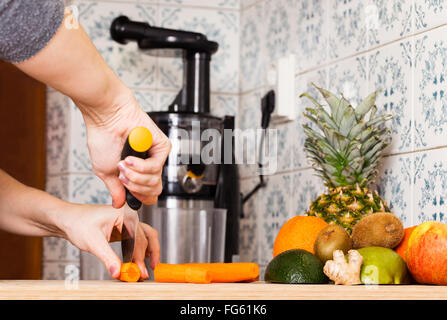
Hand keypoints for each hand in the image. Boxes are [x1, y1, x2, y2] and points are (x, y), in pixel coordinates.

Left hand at [59, 203, 159, 278]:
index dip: (139, 256)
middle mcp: (129, 217)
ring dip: (149, 252)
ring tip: (149, 267)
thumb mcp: (93, 242)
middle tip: (144, 273)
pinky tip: (140, 260)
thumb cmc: (78, 222)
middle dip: (145, 257)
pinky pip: (137, 240)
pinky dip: (141, 251)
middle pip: (145, 238)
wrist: (67, 219)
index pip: (138, 238)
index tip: (139, 270)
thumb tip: (118, 271)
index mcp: (125, 214)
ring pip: (146, 237)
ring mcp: (127, 223)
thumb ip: (108, 258)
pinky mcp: (123, 230)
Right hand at [81, 90, 170, 208]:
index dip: (138, 197)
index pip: (148, 195)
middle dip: (136, 188)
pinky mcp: (163, 147)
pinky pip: (155, 167)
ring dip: (136, 176)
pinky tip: (130, 159)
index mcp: (138, 172)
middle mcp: (149, 165)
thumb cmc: (104, 139)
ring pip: (154, 181)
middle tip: (122, 176)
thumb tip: (119, 204)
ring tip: (123, 164)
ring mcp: (157, 156)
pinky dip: (141, 166)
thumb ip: (116, 190)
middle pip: (154, 192)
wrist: (107, 117)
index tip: (126, 190)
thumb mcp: (106, 172)